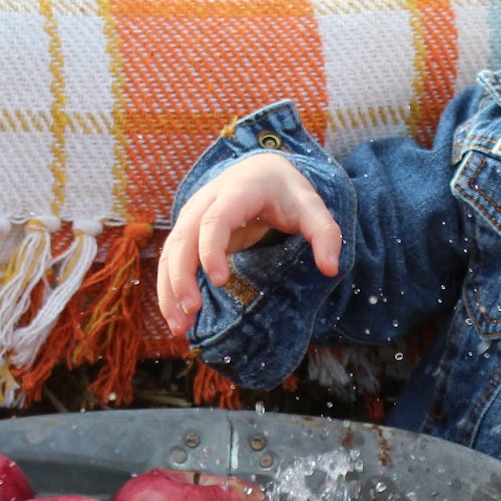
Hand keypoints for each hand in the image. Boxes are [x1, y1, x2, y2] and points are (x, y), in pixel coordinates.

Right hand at [155, 153, 343, 333]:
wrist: (261, 172)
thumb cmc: (287, 193)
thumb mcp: (311, 207)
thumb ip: (325, 233)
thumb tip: (331, 268)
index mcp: (237, 192)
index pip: (215, 220)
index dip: (211, 249)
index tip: (218, 281)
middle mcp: (206, 202)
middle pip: (184, 238)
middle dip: (181, 276)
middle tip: (192, 311)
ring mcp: (192, 217)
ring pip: (171, 253)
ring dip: (169, 290)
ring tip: (180, 328)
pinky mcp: (187, 234)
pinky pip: (171, 262)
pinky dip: (169, 290)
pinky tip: (177, 320)